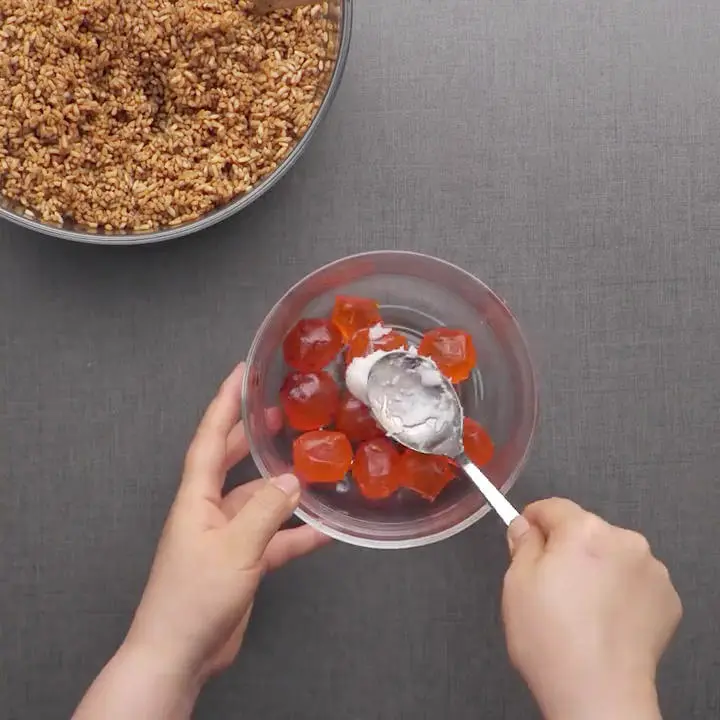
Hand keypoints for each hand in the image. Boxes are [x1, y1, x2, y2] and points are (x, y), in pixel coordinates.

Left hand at [125, 363, 329, 680]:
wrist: (179, 655)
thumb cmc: (194, 597)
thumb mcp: (234, 548)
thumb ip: (266, 512)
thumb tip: (292, 481)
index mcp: (196, 498)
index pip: (209, 439)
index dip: (224, 404)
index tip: (240, 374)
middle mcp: (210, 510)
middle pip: (233, 462)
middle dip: (253, 436)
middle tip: (281, 413)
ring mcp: (227, 537)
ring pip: (260, 502)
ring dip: (285, 489)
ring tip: (316, 467)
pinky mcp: (242, 562)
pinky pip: (275, 539)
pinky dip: (298, 533)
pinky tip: (327, 529)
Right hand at [502, 499, 681, 719]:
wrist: (598, 694)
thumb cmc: (553, 640)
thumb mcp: (516, 583)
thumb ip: (522, 543)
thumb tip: (525, 527)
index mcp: (584, 531)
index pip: (553, 507)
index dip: (533, 522)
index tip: (525, 536)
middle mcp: (624, 541)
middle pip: (585, 530)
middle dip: (567, 549)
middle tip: (550, 585)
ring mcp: (651, 570)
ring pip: (612, 555)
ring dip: (597, 569)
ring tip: (579, 608)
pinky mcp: (666, 599)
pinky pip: (634, 581)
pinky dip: (620, 592)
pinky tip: (603, 619)